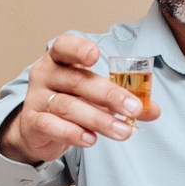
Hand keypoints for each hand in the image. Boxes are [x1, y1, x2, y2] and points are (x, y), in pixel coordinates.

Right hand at [0, 34, 158, 165]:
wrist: (36, 129)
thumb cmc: (70, 102)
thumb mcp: (95, 96)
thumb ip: (122, 99)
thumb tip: (152, 109)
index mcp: (61, 60)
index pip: (64, 46)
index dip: (78, 49)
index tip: (95, 55)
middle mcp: (46, 75)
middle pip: (78, 81)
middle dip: (109, 95)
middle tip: (133, 108)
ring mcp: (37, 98)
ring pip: (68, 106)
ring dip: (99, 120)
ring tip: (122, 131)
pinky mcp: (33, 122)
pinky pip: (52, 126)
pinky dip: (73, 133)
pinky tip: (91, 139)